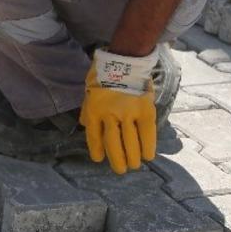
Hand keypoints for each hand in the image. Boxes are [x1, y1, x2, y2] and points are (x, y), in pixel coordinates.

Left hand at [79, 48, 158, 173]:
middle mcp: (110, 115)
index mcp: (94, 111)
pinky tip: (148, 156)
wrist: (125, 62)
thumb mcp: (89, 92)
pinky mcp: (145, 111)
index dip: (96, 150)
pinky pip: (147, 133)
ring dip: (132, 157)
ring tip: (133, 166)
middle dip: (117, 159)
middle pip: (113, 143)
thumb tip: (82, 124)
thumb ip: (87, 110)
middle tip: (120, 170)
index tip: (99, 159)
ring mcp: (128, 114)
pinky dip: (148, 146)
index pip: (94, 136)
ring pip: (130, 141)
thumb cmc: (104, 77)